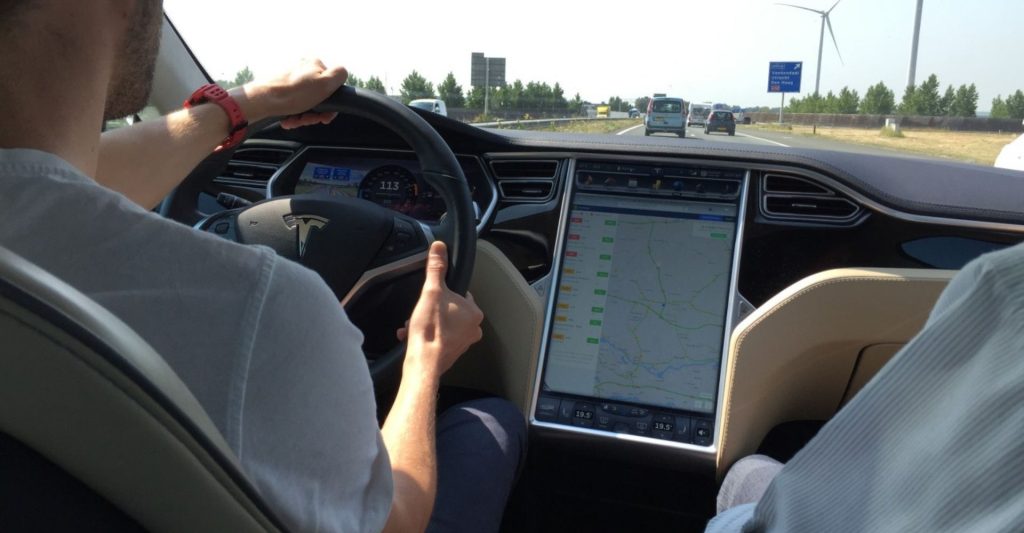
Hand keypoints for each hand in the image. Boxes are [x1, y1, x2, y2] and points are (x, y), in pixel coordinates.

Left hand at [231, 58, 347, 128]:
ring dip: (303, 116)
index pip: (331, 87)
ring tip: (295, 121)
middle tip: (308, 120)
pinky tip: (288, 120)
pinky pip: (292, 104)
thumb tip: (342, 73)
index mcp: (314, 64)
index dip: (330, 105)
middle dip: (314, 113)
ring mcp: (290, 78)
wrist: (262, 101)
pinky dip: (293, 114)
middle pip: (318, 97)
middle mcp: (302, 69)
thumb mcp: (325, 82)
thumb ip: (340, 74)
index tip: (323, 116)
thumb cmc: (293, 94)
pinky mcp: (279, 88)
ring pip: (305, 102)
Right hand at [399, 242, 483, 377]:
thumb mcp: (432, 292)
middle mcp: (473, 329)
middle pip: (449, 310)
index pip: (460, 293)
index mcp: (474, 312)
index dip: (443, 292)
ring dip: (427, 323)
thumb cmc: (430, 329)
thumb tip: (439, 247)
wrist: (422, 362)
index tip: (431, 296)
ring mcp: (463, 343)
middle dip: (432, 310)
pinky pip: (438, 339)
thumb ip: (436, 268)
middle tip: (420, 313)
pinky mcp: (451, 354)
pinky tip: (412, 336)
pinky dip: (426, 336)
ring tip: (414, 326)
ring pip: (442, 325)